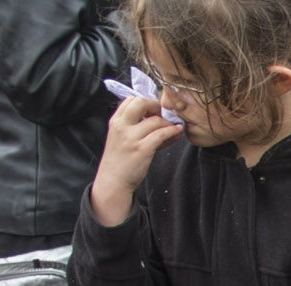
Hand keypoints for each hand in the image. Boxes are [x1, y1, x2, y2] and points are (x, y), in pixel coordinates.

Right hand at [91, 97, 182, 226]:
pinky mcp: (142, 148)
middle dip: (156, 106)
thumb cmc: (121, 161)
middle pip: (141, 102)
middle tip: (163, 116)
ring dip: (168, 124)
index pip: (131, 100)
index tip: (153, 112)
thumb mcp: (122, 138)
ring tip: (173, 129)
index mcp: (115, 122)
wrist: (113, 181)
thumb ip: (137, 127)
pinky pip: (161, 133)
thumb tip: (162, 120)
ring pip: (156, 120)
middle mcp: (121, 126)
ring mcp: (131, 137)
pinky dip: (172, 131)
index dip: (146, 102)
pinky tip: (177, 132)